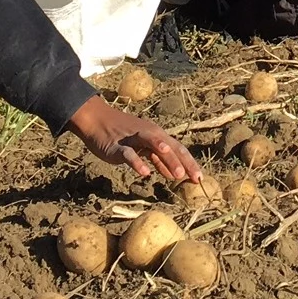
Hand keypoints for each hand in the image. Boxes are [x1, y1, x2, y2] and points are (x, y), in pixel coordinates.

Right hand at [67, 95, 198, 182]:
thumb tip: (173, 174)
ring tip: (178, 174)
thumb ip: (158, 160)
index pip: (178, 148)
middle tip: (195, 178)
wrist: (97, 119)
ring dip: (167, 159)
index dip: (190, 162)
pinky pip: (129, 154)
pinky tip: (145, 173)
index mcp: (157, 135)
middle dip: (184, 163)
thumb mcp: (143, 147)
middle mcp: (149, 134)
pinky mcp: (118, 146)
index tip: (200, 178)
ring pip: (154, 146)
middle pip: (171, 147)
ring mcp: (134, 139)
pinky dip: (137, 163)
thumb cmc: (122, 134)